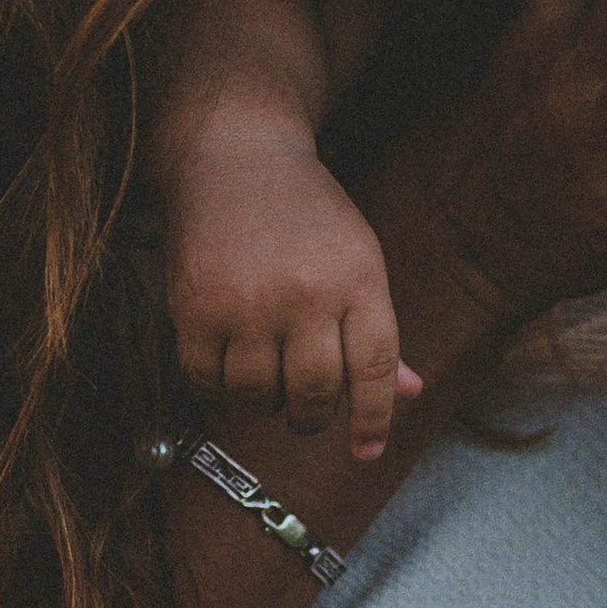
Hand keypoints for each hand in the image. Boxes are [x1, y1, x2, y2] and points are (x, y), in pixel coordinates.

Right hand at [167, 139, 419, 455]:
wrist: (234, 157)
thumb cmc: (307, 215)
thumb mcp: (359, 259)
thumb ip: (377, 330)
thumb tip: (410, 393)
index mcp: (359, 280)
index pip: (376, 370)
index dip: (374, 420)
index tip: (365, 450)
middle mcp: (307, 294)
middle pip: (316, 393)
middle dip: (313, 418)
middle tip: (305, 413)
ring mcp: (249, 302)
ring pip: (258, 396)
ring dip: (264, 403)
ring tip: (265, 379)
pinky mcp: (196, 307)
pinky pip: (206, 380)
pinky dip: (218, 388)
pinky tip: (227, 368)